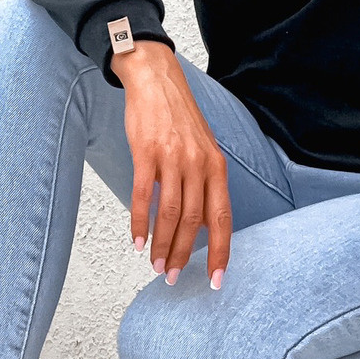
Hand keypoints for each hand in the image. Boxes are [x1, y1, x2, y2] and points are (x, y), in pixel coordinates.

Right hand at [111, 42, 231, 287]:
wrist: (156, 79)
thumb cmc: (178, 117)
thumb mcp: (203, 149)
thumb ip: (206, 184)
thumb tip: (205, 224)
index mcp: (216, 166)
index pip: (223, 217)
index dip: (220, 251)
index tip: (215, 279)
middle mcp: (199, 164)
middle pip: (195, 221)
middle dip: (183, 255)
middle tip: (171, 277)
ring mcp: (173, 158)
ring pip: (170, 213)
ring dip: (161, 245)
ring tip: (154, 265)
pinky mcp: (146, 152)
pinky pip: (142, 196)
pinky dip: (139, 222)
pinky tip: (136, 240)